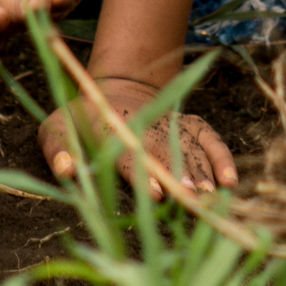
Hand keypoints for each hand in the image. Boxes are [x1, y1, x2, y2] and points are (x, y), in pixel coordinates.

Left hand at [38, 71, 238, 199]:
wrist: (117, 86)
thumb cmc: (80, 116)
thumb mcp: (55, 126)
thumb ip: (56, 148)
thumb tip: (66, 168)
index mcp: (113, 130)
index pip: (128, 155)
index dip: (141, 174)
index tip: (155, 193)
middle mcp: (147, 128)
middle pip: (166, 154)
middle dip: (179, 176)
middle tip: (191, 199)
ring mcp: (172, 125)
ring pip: (190, 149)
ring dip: (201, 173)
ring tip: (210, 198)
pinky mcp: (190, 126)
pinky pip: (210, 140)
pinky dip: (222, 157)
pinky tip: (230, 181)